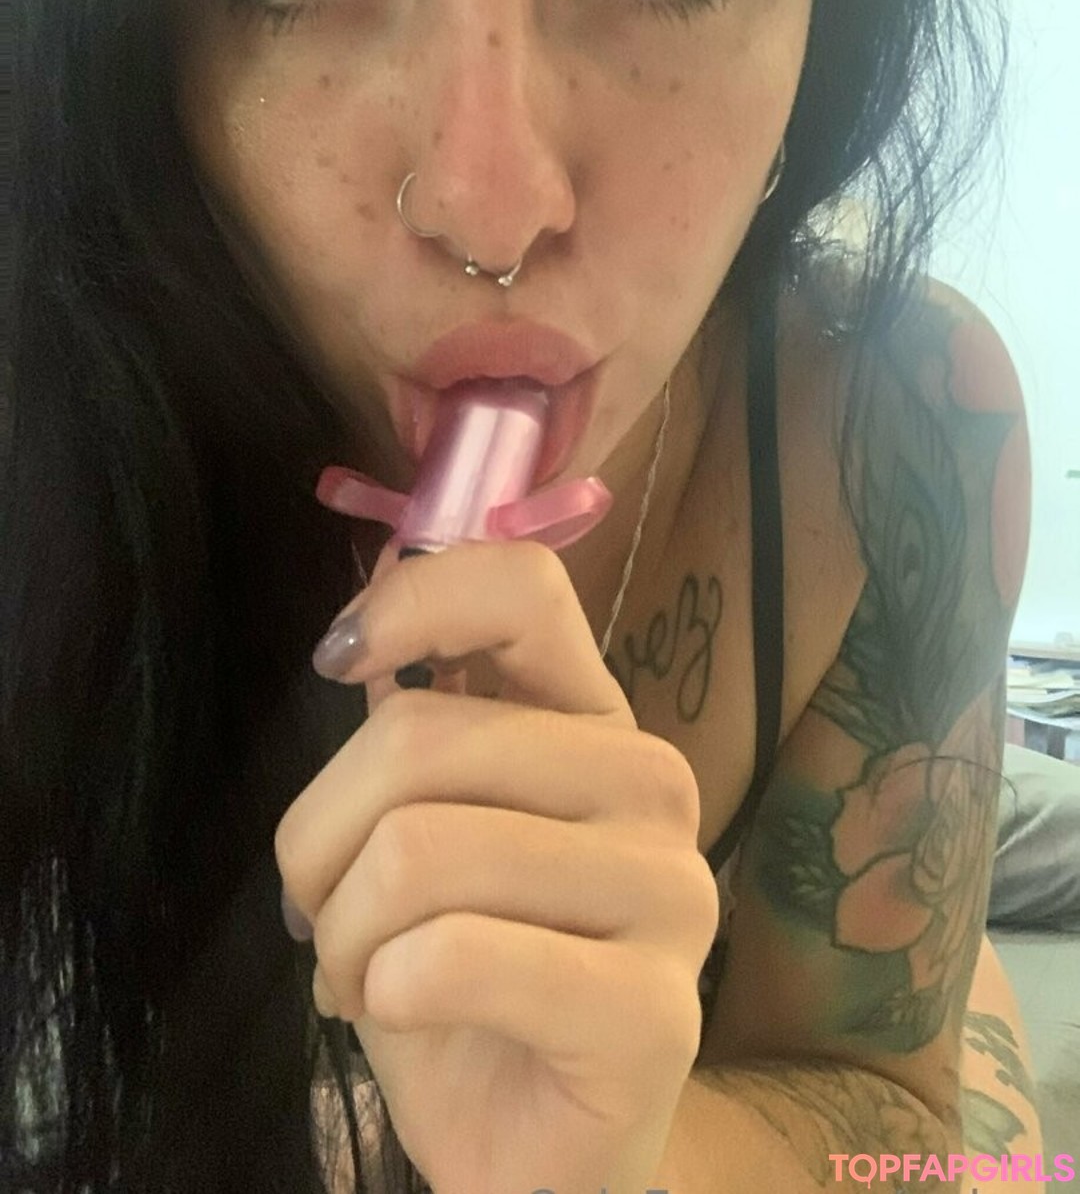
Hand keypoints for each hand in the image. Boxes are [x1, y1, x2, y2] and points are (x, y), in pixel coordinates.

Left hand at [275, 540, 719, 1193]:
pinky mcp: (655, 1011)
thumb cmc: (468, 980)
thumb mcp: (423, 835)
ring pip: (420, 852)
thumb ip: (418, 726)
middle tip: (320, 912)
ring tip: (359, 975)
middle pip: (421, 740)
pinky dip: (383, 991)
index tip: (342, 664)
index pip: (522, 588)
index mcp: (594, 724)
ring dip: (342, 932)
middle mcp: (651, 785)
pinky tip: (400, 1013)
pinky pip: (455, 955)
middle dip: (318, 841)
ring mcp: (670, 894)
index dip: (412, 600)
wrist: (536, 1151)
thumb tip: (372, 599)